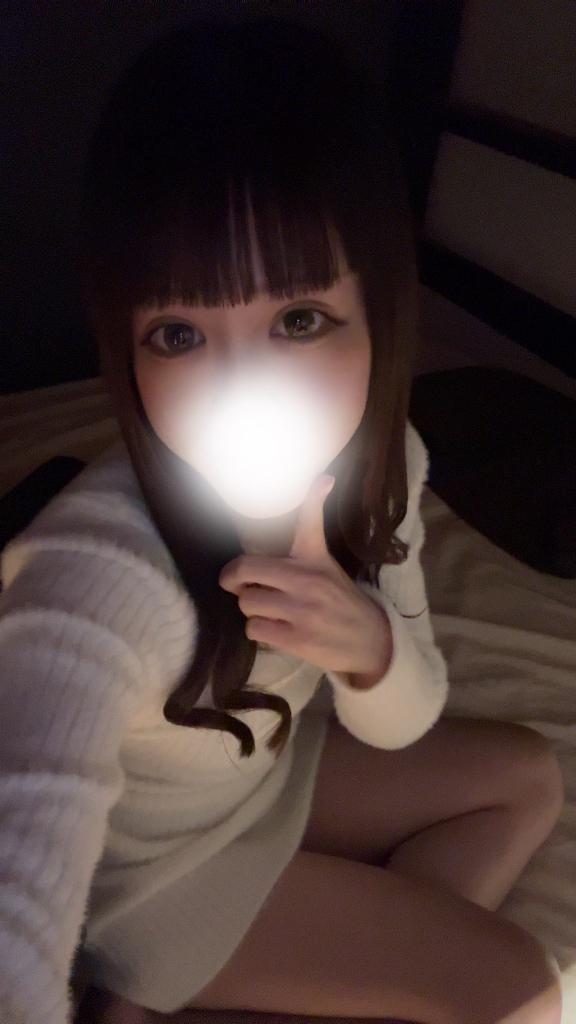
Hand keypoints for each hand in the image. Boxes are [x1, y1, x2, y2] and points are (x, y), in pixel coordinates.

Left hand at [219, 474, 389, 675]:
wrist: (369, 641)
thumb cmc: (339, 601)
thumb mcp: (327, 566)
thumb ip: (308, 539)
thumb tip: (321, 481)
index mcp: (315, 558)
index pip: (310, 521)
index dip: (314, 496)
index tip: (324, 479)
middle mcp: (308, 581)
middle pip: (246, 570)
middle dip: (234, 580)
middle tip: (240, 584)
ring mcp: (302, 611)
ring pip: (247, 603)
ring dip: (250, 610)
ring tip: (267, 611)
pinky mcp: (298, 639)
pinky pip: (255, 629)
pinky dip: (259, 630)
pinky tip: (275, 629)